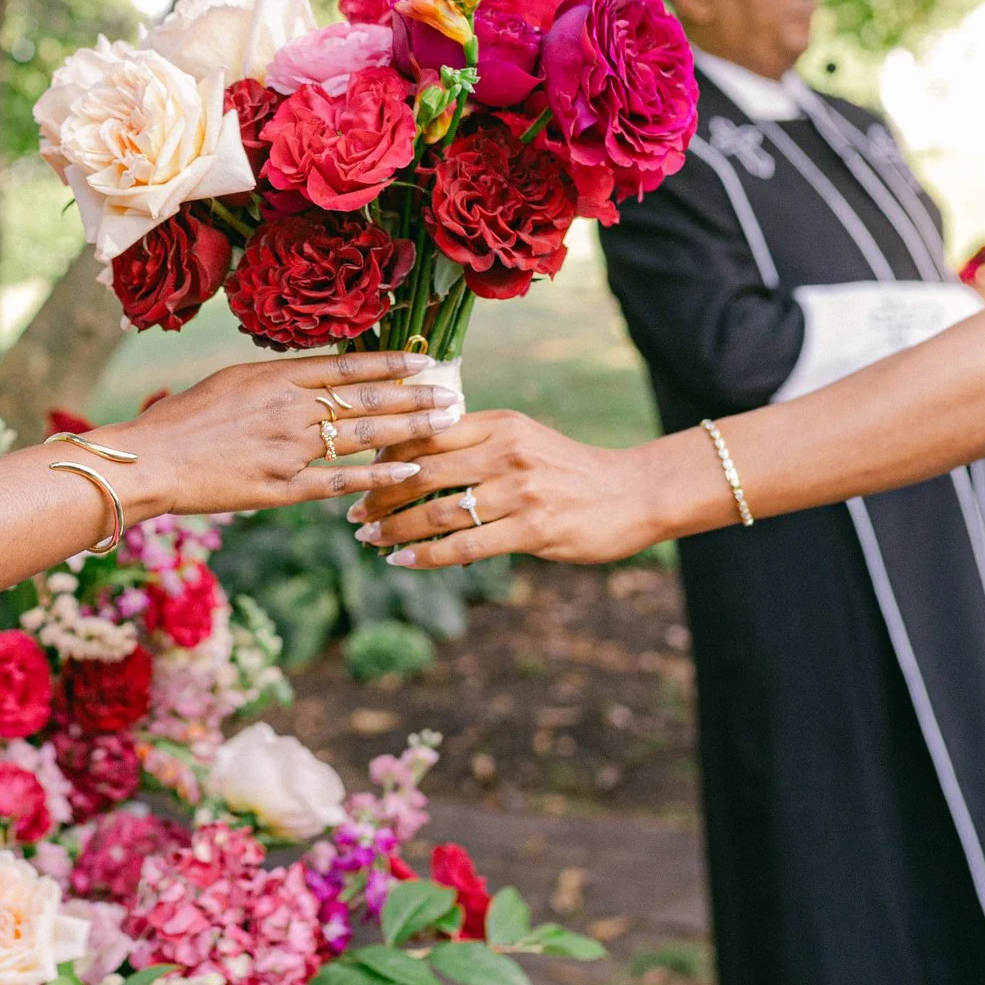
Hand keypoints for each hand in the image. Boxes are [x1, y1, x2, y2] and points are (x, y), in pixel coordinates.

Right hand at [115, 352, 457, 519]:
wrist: (150, 460)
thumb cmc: (182, 419)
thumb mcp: (231, 381)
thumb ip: (277, 381)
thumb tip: (317, 375)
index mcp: (275, 377)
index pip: (348, 366)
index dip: (392, 363)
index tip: (426, 361)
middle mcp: (289, 409)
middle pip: (366, 400)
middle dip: (415, 398)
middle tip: (454, 396)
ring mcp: (288, 450)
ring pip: (363, 438)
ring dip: (409, 431)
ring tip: (445, 426)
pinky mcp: (281, 488)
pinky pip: (339, 481)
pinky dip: (377, 477)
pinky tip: (407, 472)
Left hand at [344, 407, 658, 567]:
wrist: (633, 494)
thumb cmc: (568, 470)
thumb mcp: (523, 439)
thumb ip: (476, 443)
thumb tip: (413, 459)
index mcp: (500, 423)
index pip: (425, 433)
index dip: (385, 454)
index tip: (360, 472)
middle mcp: (506, 450)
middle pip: (422, 471)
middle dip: (379, 494)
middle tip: (351, 511)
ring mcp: (519, 490)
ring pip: (437, 511)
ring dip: (394, 528)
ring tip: (369, 538)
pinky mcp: (532, 528)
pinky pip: (464, 545)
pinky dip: (425, 555)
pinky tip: (402, 561)